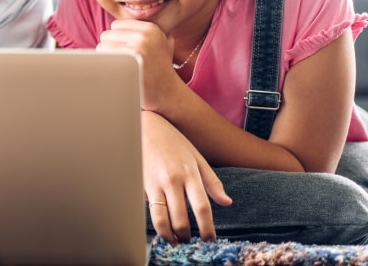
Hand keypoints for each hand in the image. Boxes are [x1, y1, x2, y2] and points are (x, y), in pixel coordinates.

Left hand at [97, 19, 180, 109]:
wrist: (167, 93)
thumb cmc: (161, 68)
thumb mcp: (164, 43)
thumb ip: (149, 29)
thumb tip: (131, 17)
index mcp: (151, 28)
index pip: (116, 25)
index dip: (116, 38)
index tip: (124, 49)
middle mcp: (144, 36)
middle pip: (106, 34)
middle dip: (110, 47)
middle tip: (121, 60)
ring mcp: (136, 50)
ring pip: (101, 46)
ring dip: (105, 57)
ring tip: (118, 66)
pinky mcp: (128, 64)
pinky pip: (102, 58)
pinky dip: (103, 65)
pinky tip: (114, 72)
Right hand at [142, 110, 231, 243]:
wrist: (146, 126)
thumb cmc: (173, 141)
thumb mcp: (197, 158)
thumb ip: (212, 182)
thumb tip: (226, 202)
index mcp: (190, 173)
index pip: (202, 208)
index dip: (207, 228)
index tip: (209, 239)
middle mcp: (172, 180)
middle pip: (180, 219)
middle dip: (187, 236)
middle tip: (190, 241)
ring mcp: (154, 183)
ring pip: (161, 219)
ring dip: (169, 235)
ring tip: (175, 240)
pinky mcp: (141, 184)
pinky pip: (148, 209)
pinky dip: (156, 221)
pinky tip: (161, 226)